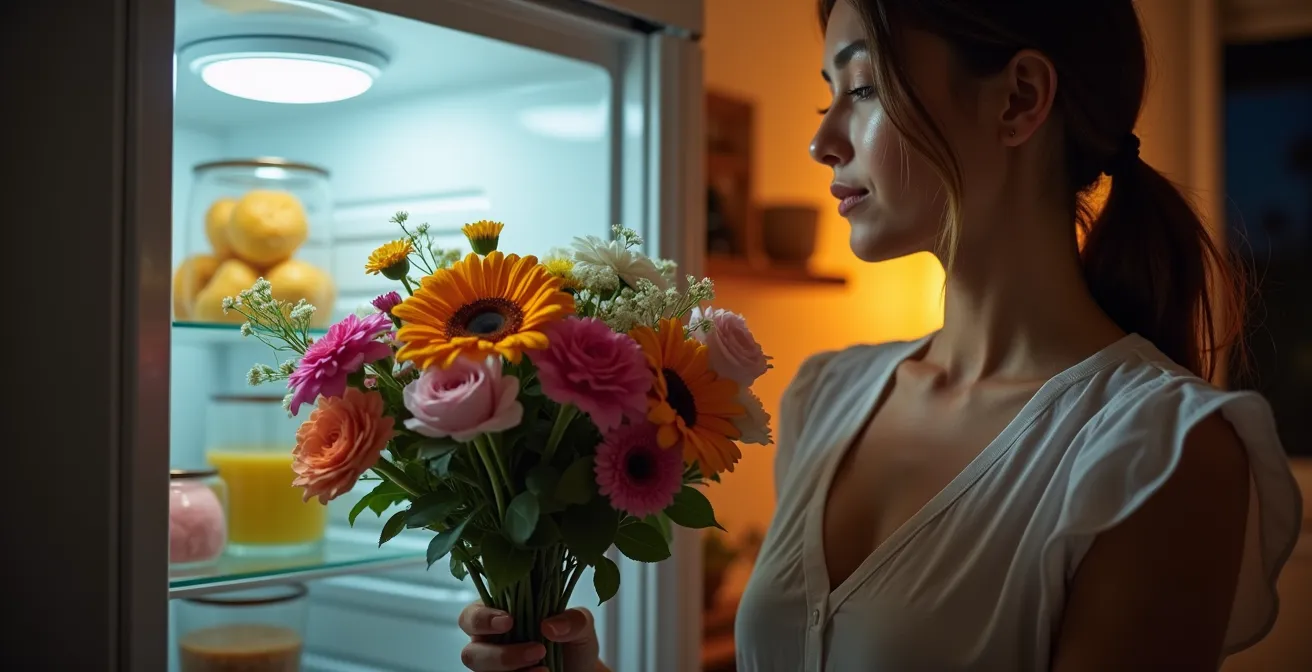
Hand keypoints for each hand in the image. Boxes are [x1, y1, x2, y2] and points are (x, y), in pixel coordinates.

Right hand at [458, 602, 600, 671]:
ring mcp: (493, 669)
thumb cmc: (573, 639)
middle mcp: (488, 644)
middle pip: (471, 653)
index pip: (472, 615)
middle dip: (501, 655)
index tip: (508, 621)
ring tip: (544, 670)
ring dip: (511, 671)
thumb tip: (550, 626)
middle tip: (537, 651)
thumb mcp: (582, 625)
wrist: (581, 669)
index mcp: (497, 616)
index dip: (482, 618)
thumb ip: (573, 619)